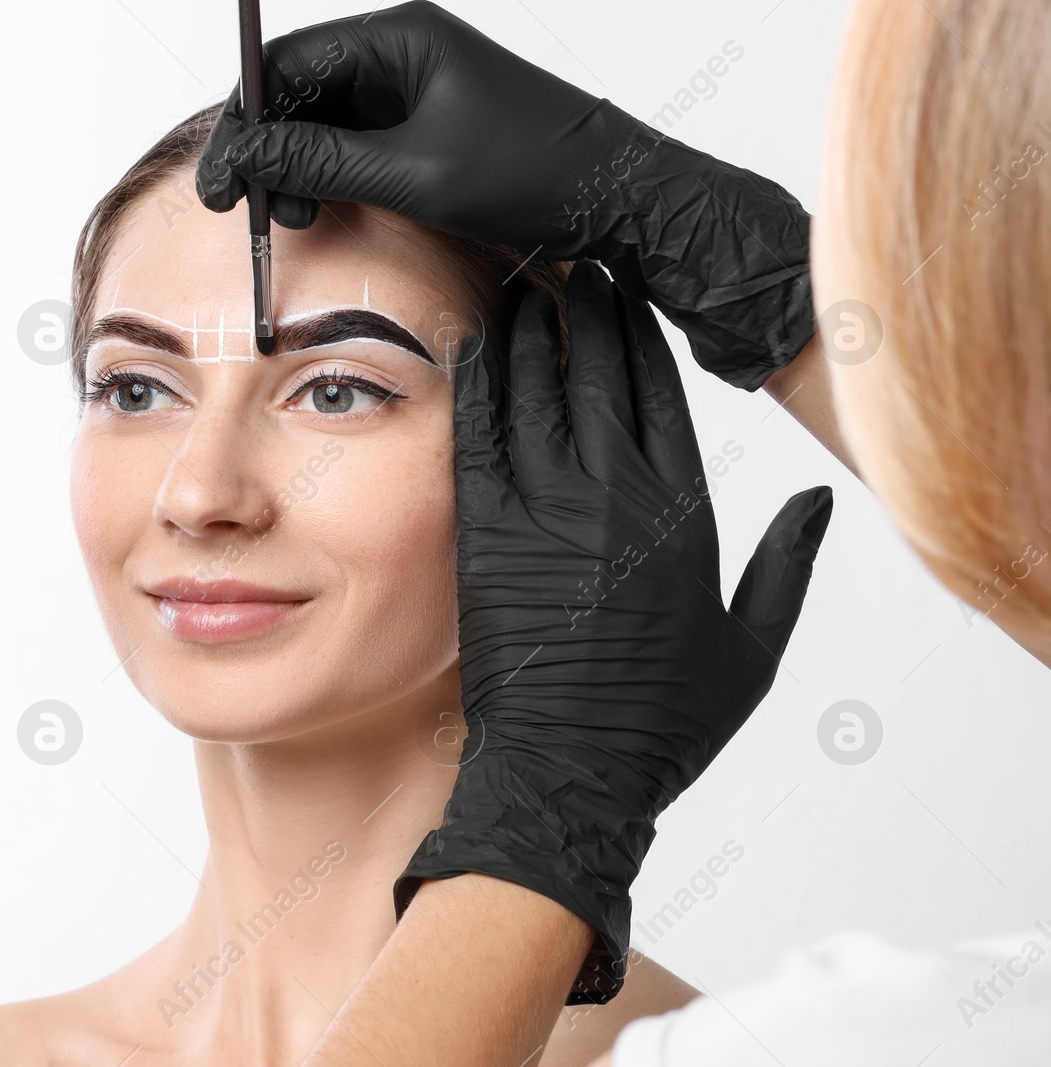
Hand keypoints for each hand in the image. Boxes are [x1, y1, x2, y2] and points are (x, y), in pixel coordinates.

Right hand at [195, 0, 815, 389]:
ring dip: (297, 169)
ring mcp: (416, 90)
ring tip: (293, 215)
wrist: (618, 199)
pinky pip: (357, 145)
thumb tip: (245, 156)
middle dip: (267, 149)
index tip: (221, 178)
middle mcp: (403, 53)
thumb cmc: (536, 173)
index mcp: (400, 37)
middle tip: (249, 208)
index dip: (243, 121)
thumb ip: (322, 163)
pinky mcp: (428, 128)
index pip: (287, 64)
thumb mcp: (415, 173)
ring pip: (324, 124)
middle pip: (299, 92)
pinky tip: (324, 210)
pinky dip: (331, 179)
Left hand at [393, 261, 833, 1001]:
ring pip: (533, 387)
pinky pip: (476, 434)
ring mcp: (541, 510)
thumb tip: (821, 501)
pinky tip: (473, 343)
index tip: (625, 284)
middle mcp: (612, 496)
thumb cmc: (657, 721)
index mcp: (680, 512)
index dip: (639, 326)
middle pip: (596, 368)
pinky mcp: (483, 532)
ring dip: (526, 327)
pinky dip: (475, 382)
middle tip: (571, 257)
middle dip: (584, 304)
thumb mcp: (750, 648)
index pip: (659, 386)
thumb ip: (787, 564)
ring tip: (520, 279)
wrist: (565, 773)